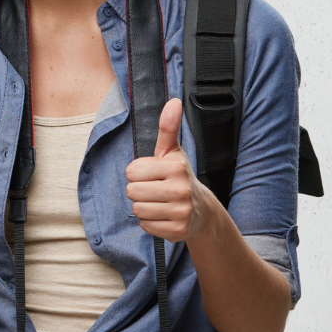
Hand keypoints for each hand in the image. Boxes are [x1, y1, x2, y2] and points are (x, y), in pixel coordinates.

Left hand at [124, 98, 207, 242]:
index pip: (131, 172)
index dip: (137, 173)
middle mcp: (181, 190)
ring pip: (137, 210)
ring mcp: (181, 212)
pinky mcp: (178, 231)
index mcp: (176, 167)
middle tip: (155, 190)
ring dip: (144, 207)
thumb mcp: (172, 152)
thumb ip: (168, 127)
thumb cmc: (178, 176)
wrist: (201, 210)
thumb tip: (173, 101)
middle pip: (131, 191)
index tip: (152, 174)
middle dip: (139, 190)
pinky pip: (145, 226)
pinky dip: (150, 222)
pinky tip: (163, 215)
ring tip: (159, 202)